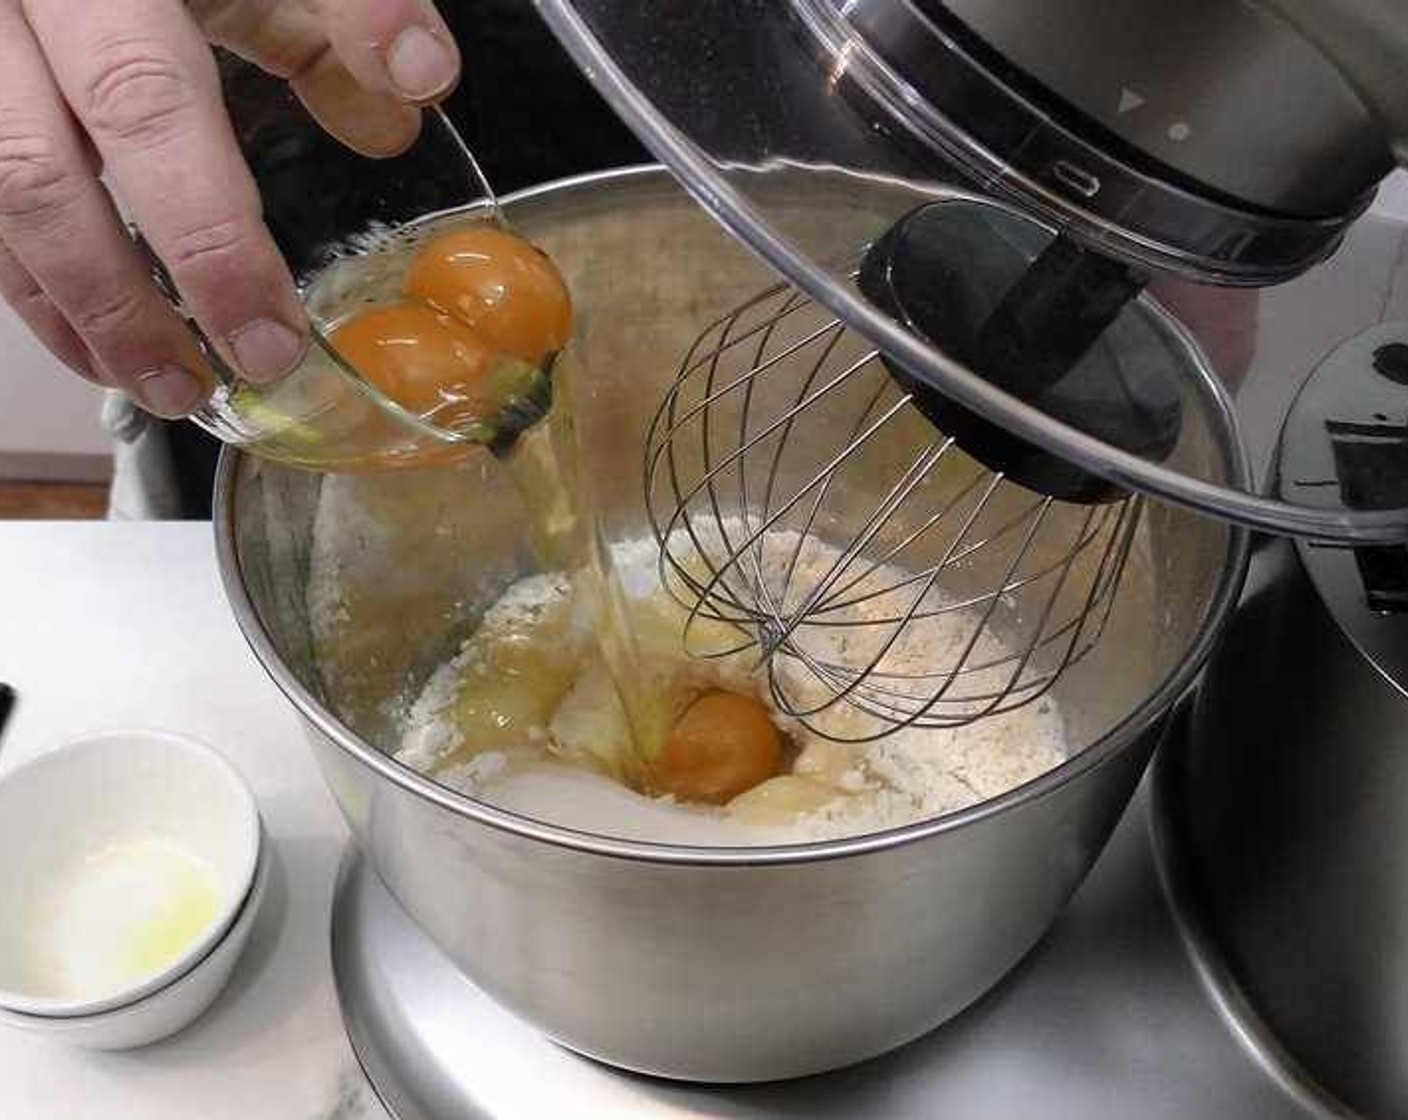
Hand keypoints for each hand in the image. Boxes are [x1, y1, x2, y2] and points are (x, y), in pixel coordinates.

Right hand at [0, 0, 460, 416]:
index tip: (272, 334)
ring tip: (165, 387)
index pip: (147, 110)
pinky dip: (36, 288)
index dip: (210, 236)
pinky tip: (96, 342)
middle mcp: (9, 14)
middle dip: (134, 302)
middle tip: (218, 378)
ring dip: (79, 311)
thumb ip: (339, 10)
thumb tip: (420, 81)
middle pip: (42, 175)